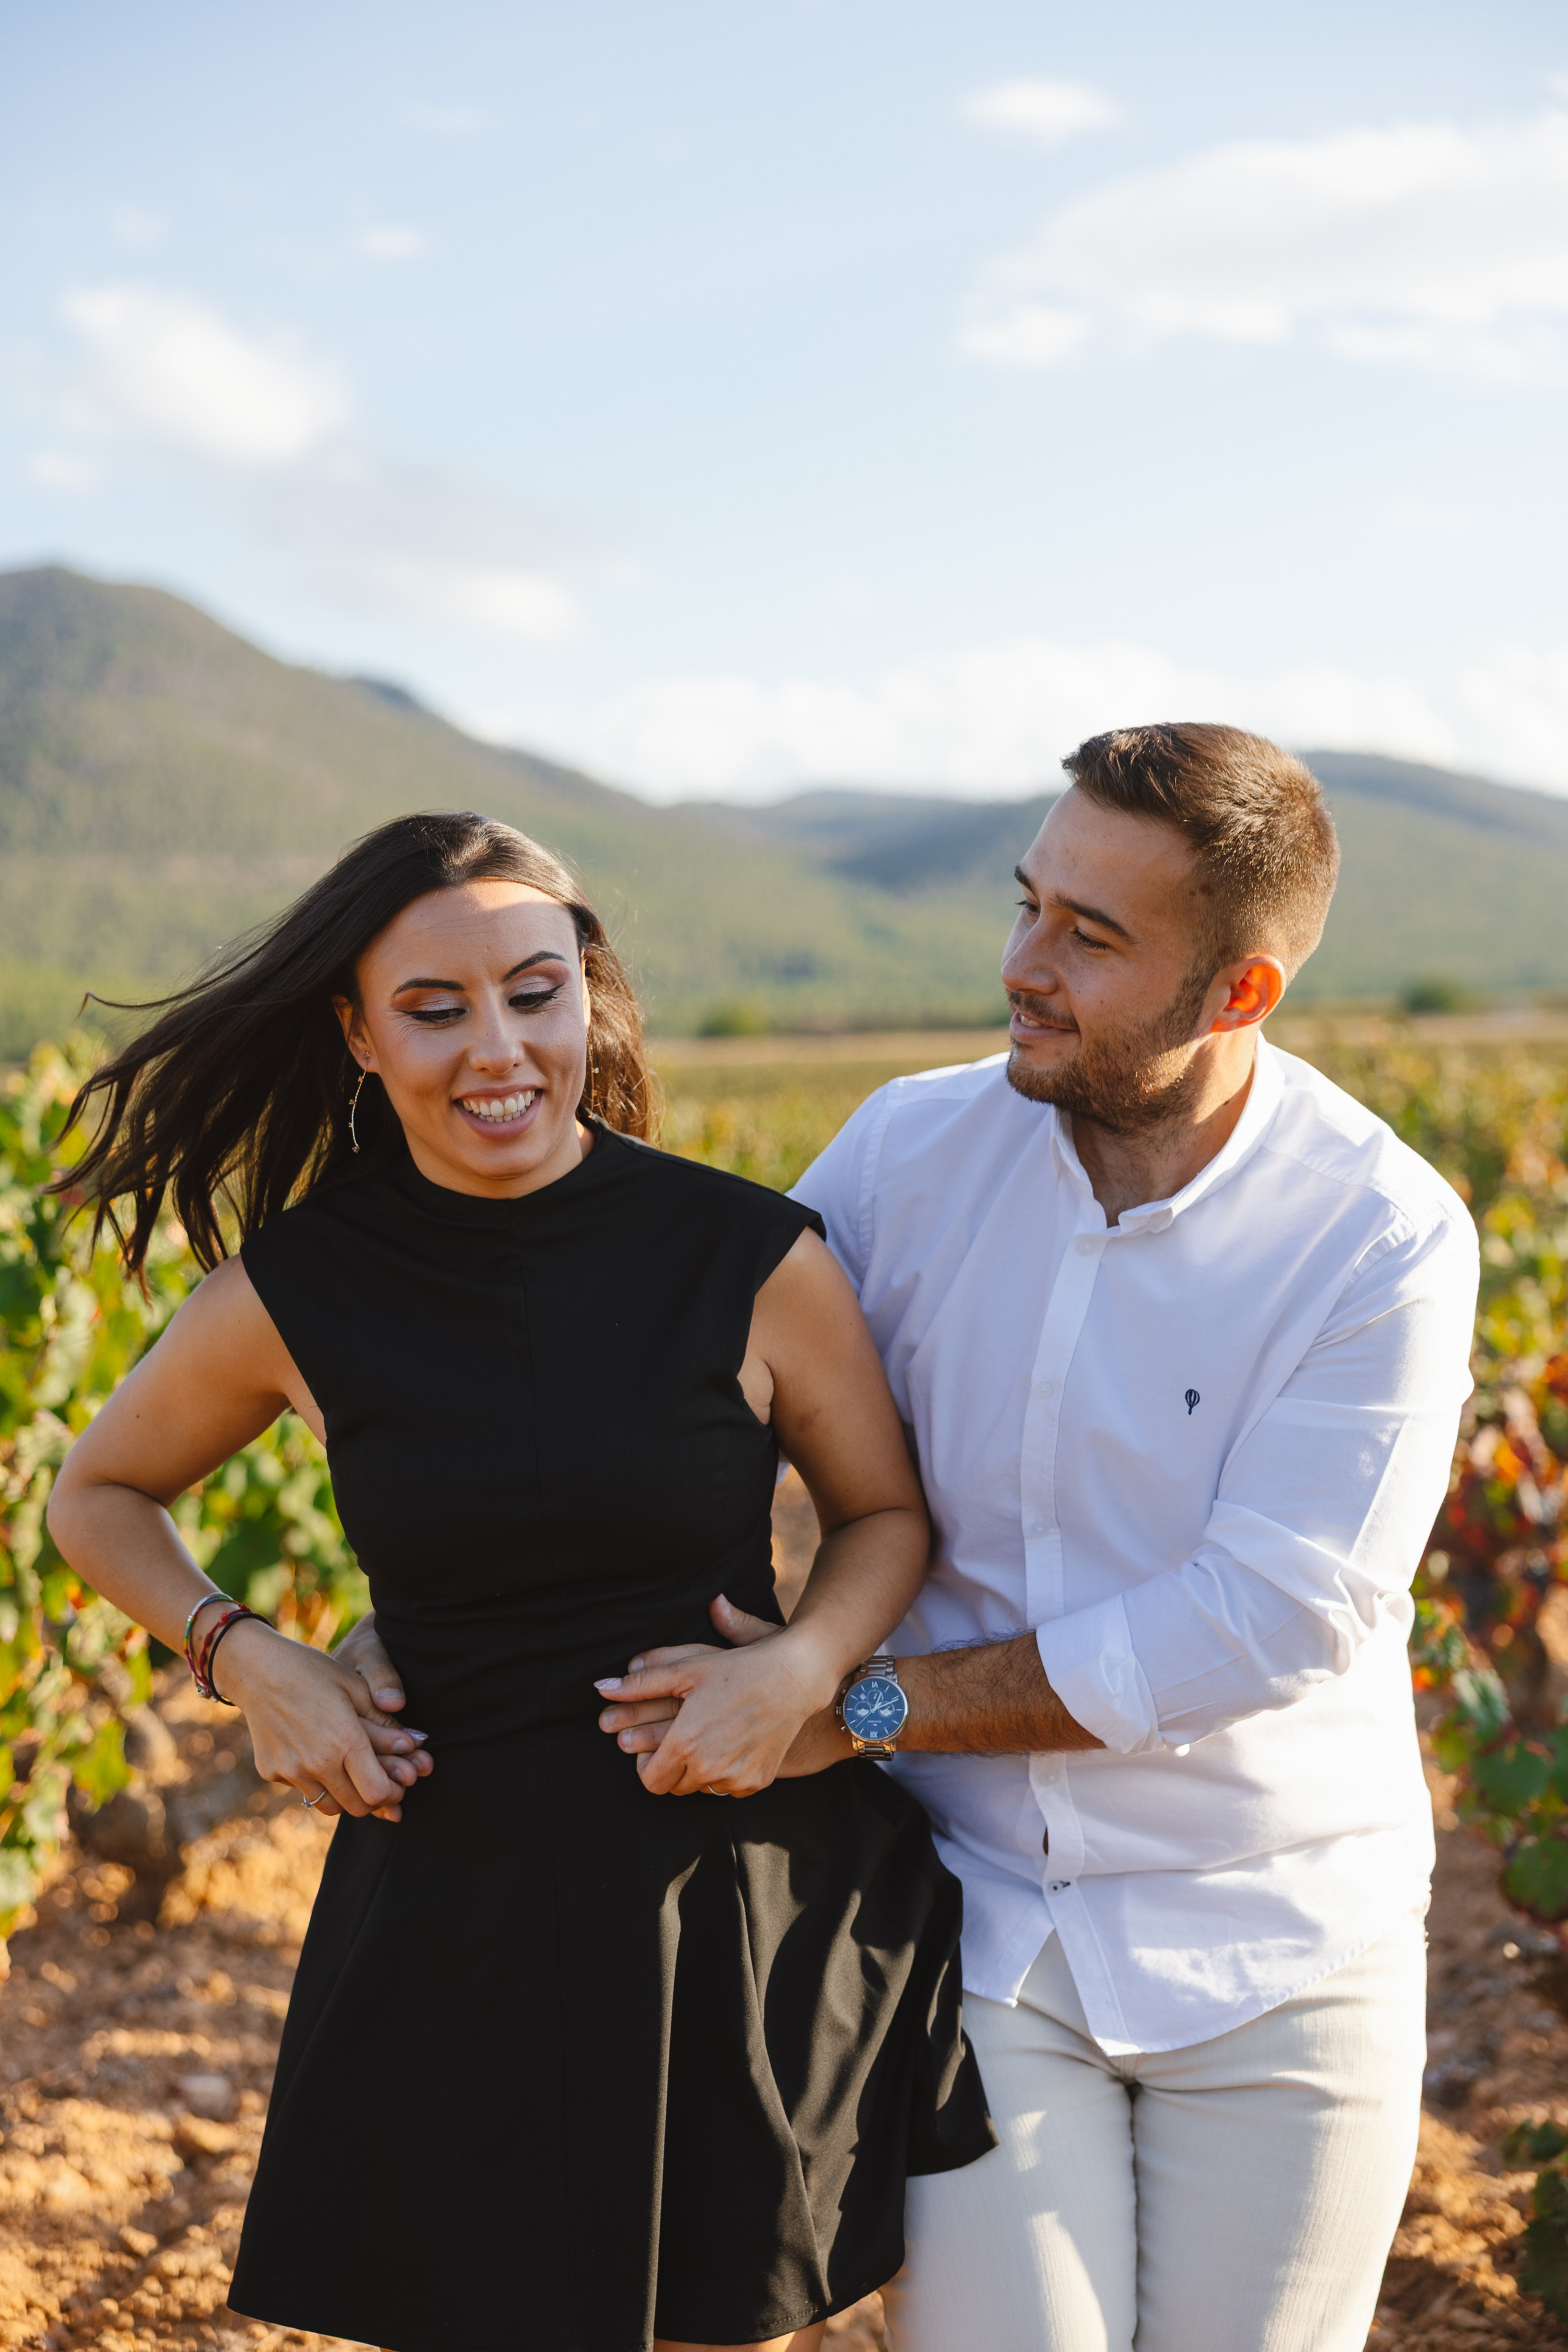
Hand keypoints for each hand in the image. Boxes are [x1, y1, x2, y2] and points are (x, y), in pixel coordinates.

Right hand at [211, 1617, 430, 1822]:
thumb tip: (417, 1745)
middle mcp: (317, 1763)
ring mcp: (291, 1771)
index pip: (377, 1793)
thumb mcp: (355, 1688)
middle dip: (373, 1799)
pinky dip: (315, 1782)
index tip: (399, 1781)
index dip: (393, 1792)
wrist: (257, 1669)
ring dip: (345, 1796)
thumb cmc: (314, 1671)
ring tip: (350, 1773)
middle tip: (378, 1780)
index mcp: (344, 1741)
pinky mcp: (272, 1772)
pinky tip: (317, 1757)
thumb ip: (385, 1724)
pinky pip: (302, 1790)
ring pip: (328, 1806)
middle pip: (356, 1807)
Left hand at [594, 1595, 841, 1795]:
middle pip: (672, 1787)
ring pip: (700, 1789)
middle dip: (670, 1767)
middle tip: (682, 1740)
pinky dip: (725, 1774)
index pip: (649, 1779)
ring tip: (708, 1740)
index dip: (647, 1764)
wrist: (794, 1678)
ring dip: (697, 1772)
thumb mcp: (685, 1669)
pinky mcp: (756, 1782)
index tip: (655, 1747)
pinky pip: (728, 1789)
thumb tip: (601, 1689)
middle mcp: (708, 1768)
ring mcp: (734, 1779)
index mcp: (684, 1743)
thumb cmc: (736, 1668)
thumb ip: (639, 1684)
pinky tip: (732, 1745)